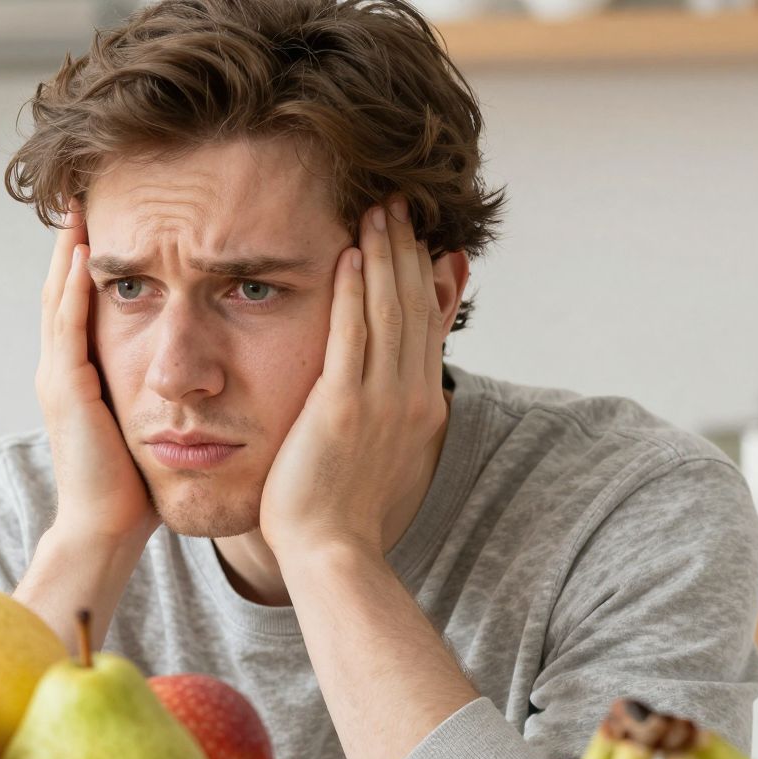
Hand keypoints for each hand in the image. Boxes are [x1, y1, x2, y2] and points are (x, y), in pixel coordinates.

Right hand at [36, 211, 160, 547]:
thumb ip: (156, 394)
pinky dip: (75, 288)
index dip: (87, 265)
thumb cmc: (132, 489)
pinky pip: (69, 326)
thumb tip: (194, 374)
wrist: (105, 528)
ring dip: (69, 252)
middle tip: (83, 198)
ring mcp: (59, 377)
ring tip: (80, 210)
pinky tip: (86, 255)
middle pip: (62, 291)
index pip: (80, 306)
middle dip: (71, 244)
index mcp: (78, 377)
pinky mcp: (68, 389)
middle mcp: (61, 370)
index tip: (106, 222)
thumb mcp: (145, 427)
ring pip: (60, 299)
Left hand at [259, 196, 451, 562]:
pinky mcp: (343, 408)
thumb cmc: (344, 516)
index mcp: (420, 407)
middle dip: (405, 251)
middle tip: (397, 204)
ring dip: (383, 256)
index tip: (415, 236)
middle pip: (412, 307)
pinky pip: (352, 337)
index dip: (421, 277)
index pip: (424, 325)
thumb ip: (387, 421)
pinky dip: (354, 294)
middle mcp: (409, 397)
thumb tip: (395, 406)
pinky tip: (349, 256)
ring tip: (377, 211)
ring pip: (388, 312)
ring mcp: (380, 401)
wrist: (332, 554)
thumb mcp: (379, 458)